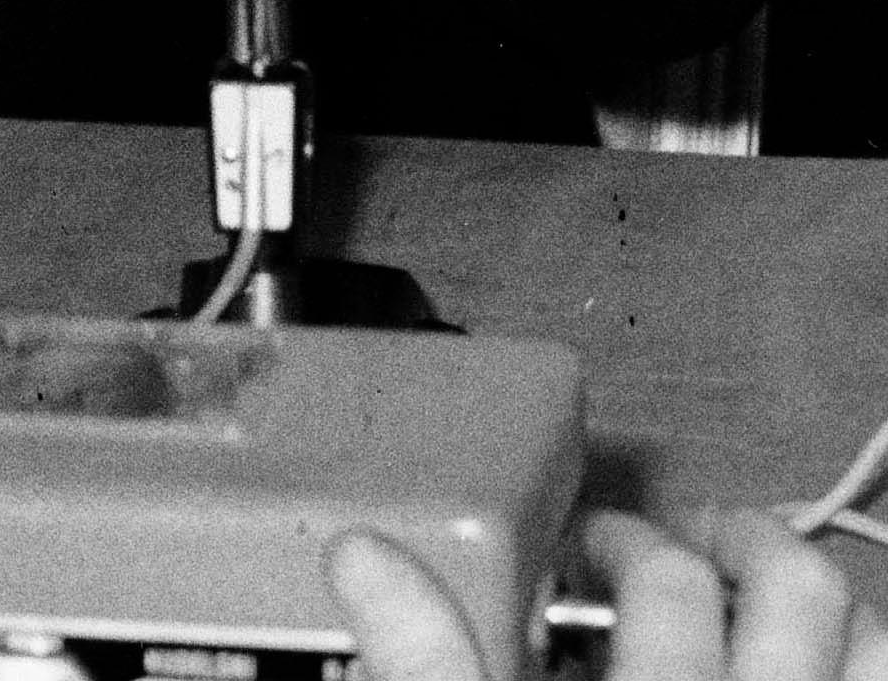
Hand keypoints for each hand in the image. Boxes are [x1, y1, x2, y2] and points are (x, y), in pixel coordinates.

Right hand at [328, 508, 887, 680]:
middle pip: (795, 586)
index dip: (622, 541)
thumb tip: (367, 560)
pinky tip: (822, 672)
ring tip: (780, 589)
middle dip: (743, 540)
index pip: (667, 575)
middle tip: (690, 537)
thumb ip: (425, 661)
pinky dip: (863, 670)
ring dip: (834, 606)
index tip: (588, 549)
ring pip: (874, 646)